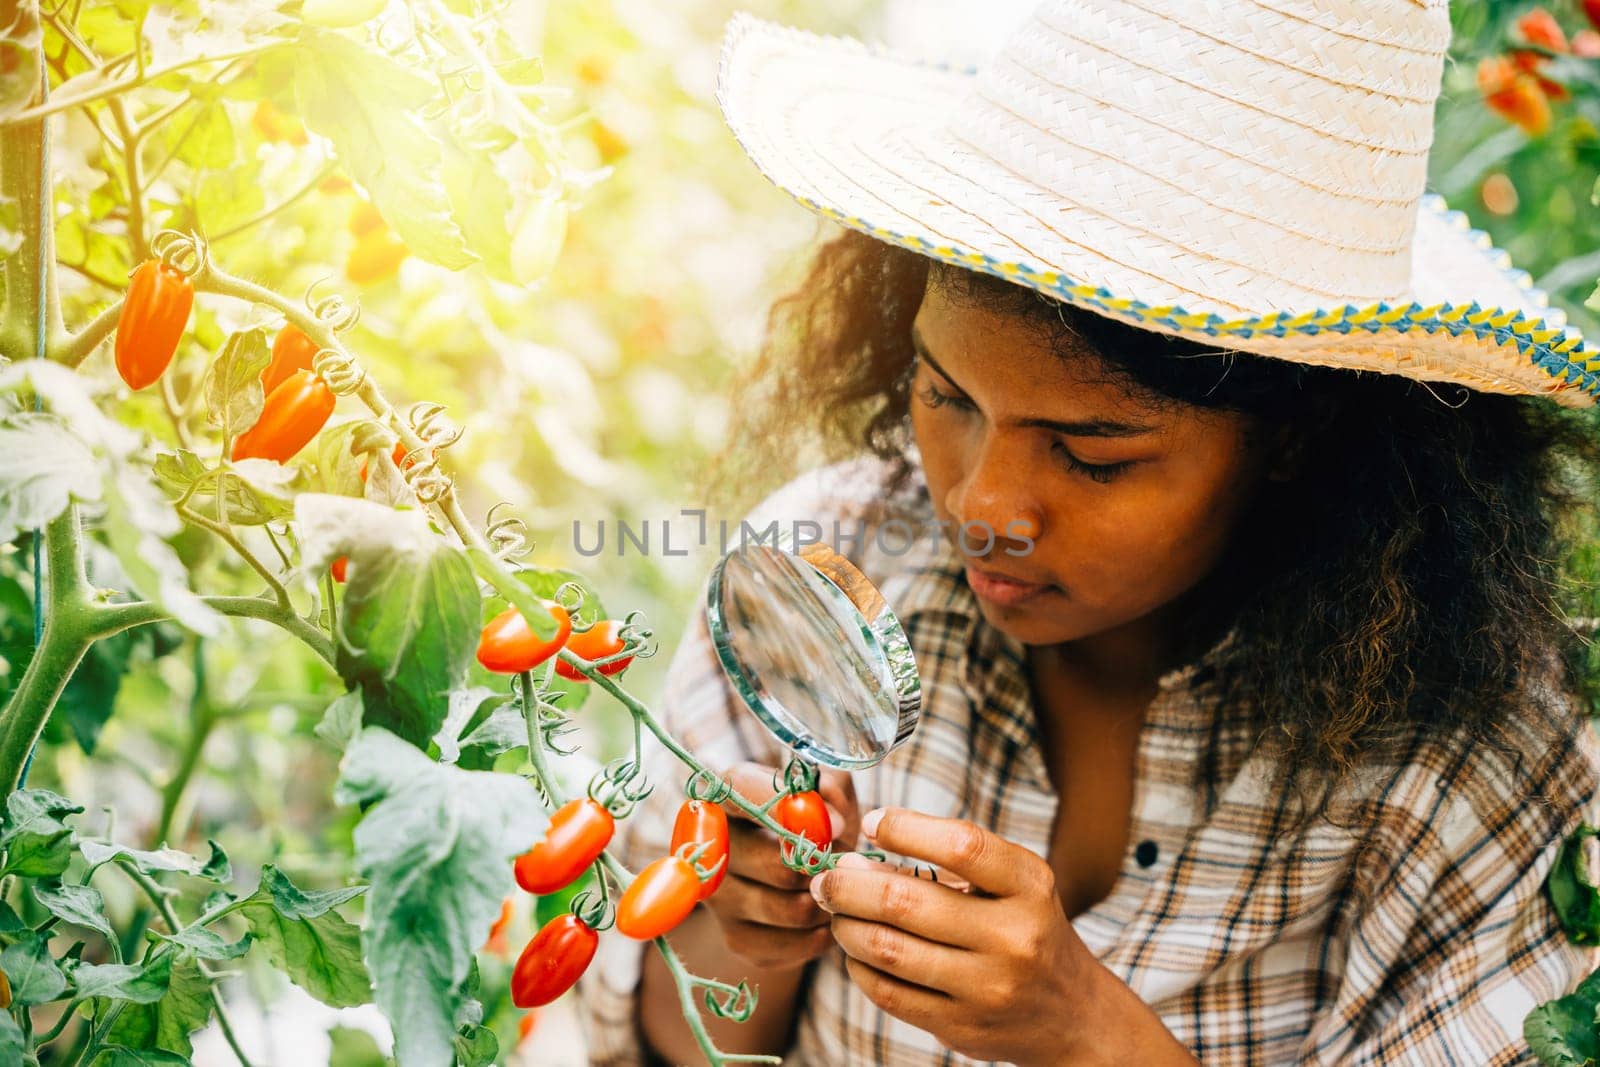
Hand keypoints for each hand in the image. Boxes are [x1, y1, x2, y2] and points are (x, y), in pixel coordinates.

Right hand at [703, 761, 859, 970]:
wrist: (799, 873)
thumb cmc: (815, 822)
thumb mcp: (828, 793)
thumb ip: (831, 791)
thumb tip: (830, 823)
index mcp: (726, 796)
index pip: (740, 791)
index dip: (786, 808)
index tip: (833, 826)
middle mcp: (710, 848)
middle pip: (777, 866)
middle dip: (826, 868)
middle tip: (845, 862)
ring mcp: (719, 899)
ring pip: (793, 910)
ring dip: (830, 901)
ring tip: (841, 886)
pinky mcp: (737, 939)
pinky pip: (795, 943)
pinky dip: (824, 933)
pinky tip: (827, 914)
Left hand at [807, 808, 1099, 1066]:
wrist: (1072, 1014)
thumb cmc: (1029, 928)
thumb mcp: (1016, 882)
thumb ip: (954, 859)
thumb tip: (864, 850)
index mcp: (1029, 887)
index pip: (961, 846)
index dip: (904, 828)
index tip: (870, 823)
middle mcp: (1013, 937)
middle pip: (907, 902)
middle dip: (850, 885)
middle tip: (827, 877)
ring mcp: (987, 988)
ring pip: (889, 950)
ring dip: (846, 925)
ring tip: (835, 910)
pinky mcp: (961, 1027)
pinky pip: (889, 993)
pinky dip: (859, 966)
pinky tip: (855, 949)